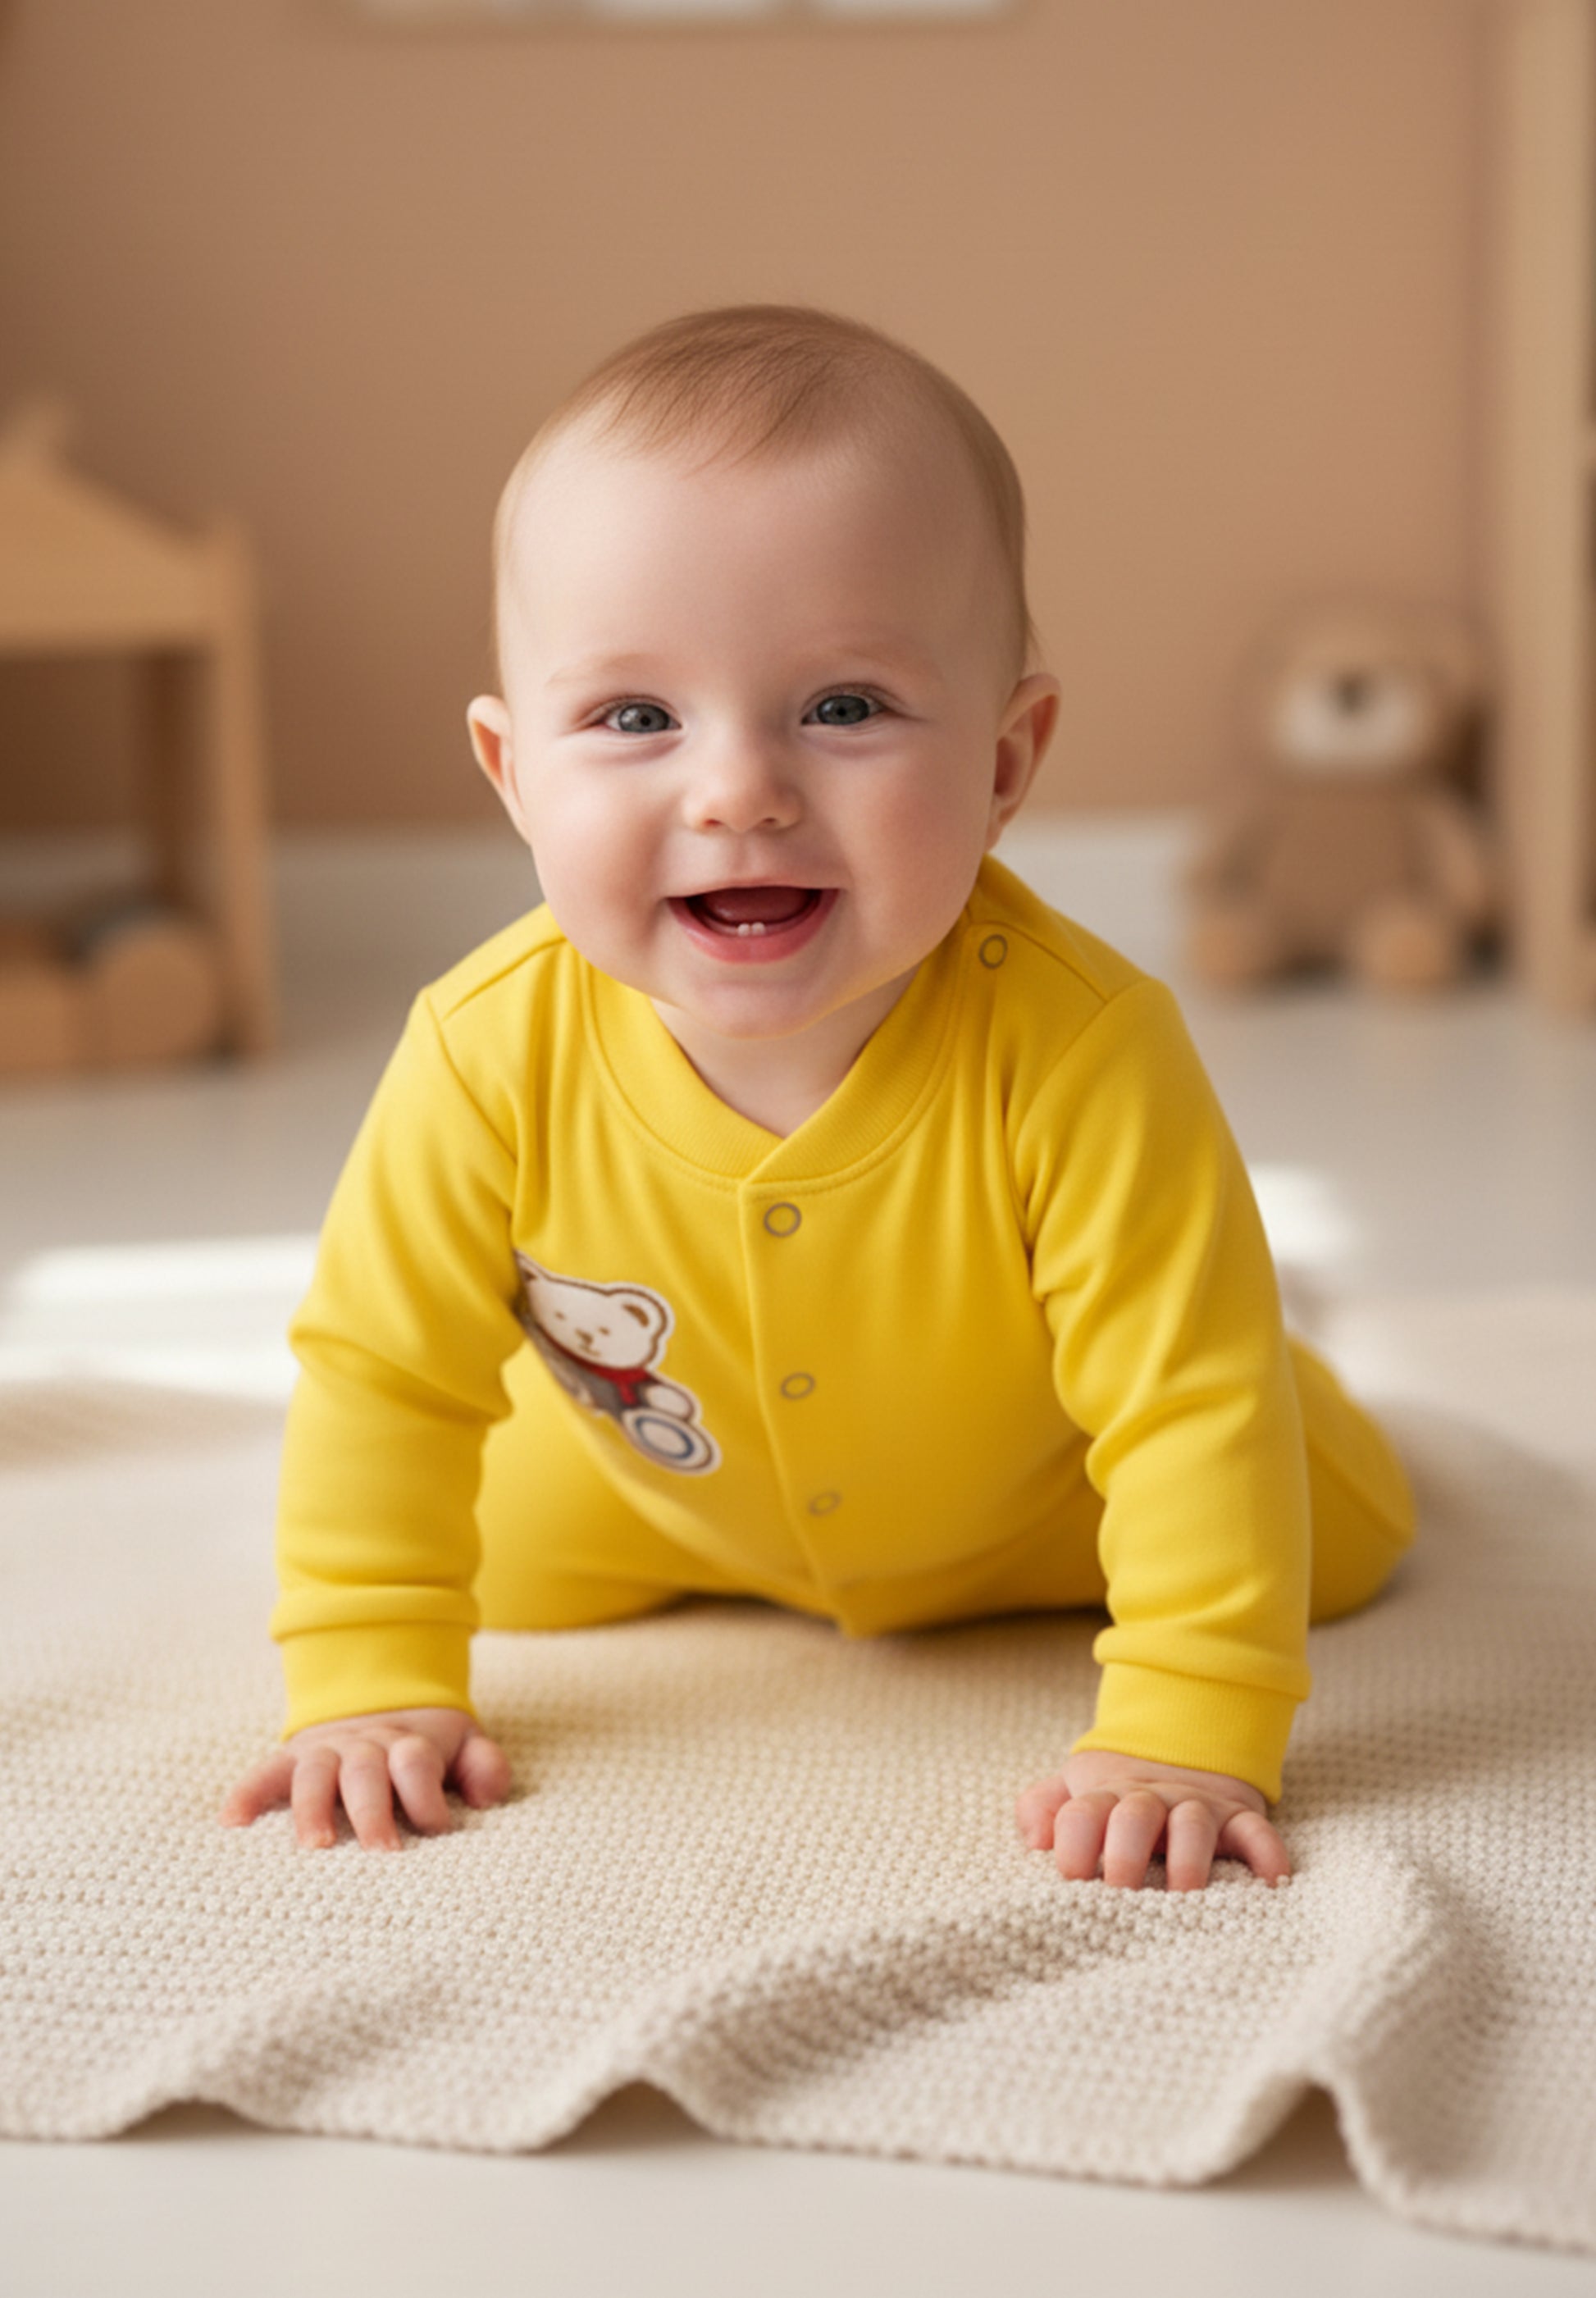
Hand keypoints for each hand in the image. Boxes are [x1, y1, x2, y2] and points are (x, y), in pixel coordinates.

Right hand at [220, 1707, 511, 1851]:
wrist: (379, 1703)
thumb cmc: (424, 1750)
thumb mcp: (465, 1747)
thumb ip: (484, 1767)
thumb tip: (486, 1799)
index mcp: (407, 1743)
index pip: (415, 1763)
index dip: (426, 1795)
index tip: (438, 1829)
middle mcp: (363, 1745)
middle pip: (366, 1772)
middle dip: (374, 1812)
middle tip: (383, 1854)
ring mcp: (324, 1751)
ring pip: (315, 1774)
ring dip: (314, 1808)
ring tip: (317, 1847)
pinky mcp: (289, 1761)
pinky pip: (263, 1773)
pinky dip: (247, 1794)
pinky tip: (232, 1823)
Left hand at [1015, 1749, 1290, 1891]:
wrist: (1179, 1755)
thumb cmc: (1116, 1799)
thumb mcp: (1072, 1792)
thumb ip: (1042, 1808)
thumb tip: (1033, 1840)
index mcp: (1105, 1798)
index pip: (1082, 1812)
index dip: (1071, 1841)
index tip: (1068, 1877)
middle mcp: (1150, 1800)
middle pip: (1135, 1816)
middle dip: (1125, 1852)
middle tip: (1118, 1891)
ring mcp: (1196, 1807)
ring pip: (1193, 1823)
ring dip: (1188, 1858)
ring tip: (1185, 1895)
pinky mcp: (1237, 1819)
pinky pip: (1255, 1831)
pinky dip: (1266, 1853)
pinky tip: (1272, 1882)